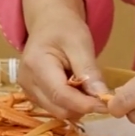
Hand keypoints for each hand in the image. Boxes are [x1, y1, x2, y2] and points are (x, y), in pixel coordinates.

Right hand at [18, 0, 108, 119]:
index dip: (85, 104)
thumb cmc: (65, 29)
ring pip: (58, 112)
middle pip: (59, 108)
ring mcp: (28, 90)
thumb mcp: (81, 43)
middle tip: (101, 94)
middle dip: (83, 106)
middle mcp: (27, 82)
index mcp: (36, 65)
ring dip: (78, 106)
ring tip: (88, 87)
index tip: (107, 105)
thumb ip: (89, 70)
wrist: (49, 24)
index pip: (60, 94)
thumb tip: (102, 96)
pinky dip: (71, 104)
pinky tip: (78, 89)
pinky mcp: (33, 96)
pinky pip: (56, 108)